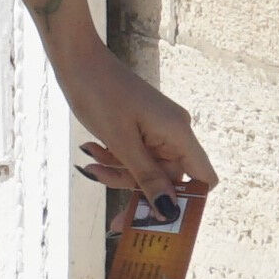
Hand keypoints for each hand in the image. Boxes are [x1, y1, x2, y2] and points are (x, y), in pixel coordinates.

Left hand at [54, 36, 211, 215]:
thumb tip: (170, 211)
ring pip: (146, 169)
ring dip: (119, 173)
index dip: (186, 203)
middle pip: (168, 179)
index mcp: (178, 134)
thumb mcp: (121, 143)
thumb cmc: (99, 93)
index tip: (159, 220)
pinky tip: (92, 150)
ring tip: (91, 162)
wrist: (76, 58)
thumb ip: (146, 178)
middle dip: (136, 188)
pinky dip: (115, 158)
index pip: (202, 179)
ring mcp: (157, 129)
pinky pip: (134, 154)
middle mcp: (174, 132)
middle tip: (108, 203)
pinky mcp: (140, 126)